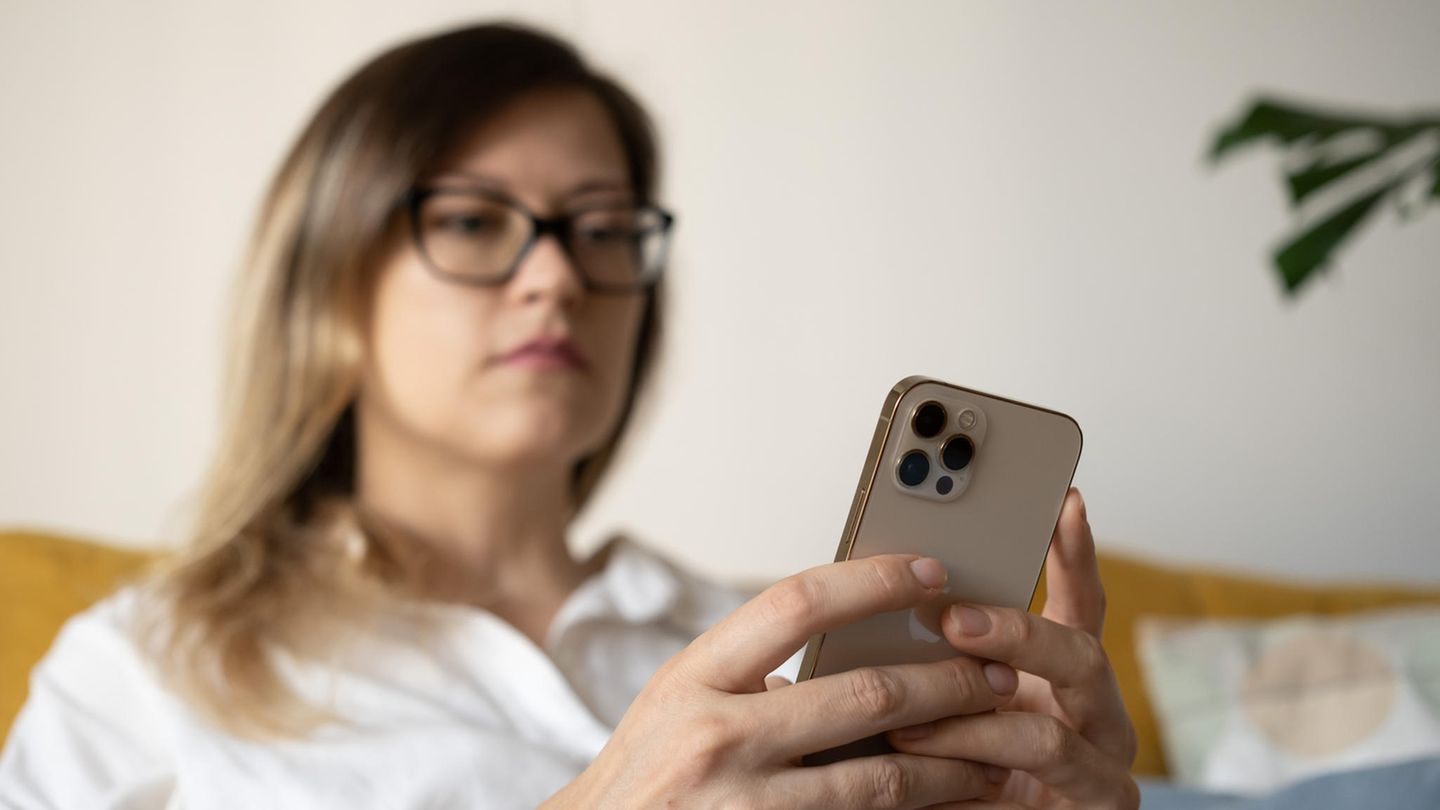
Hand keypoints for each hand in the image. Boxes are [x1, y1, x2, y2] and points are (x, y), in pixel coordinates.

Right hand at [545, 554, 1024, 808]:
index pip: (797, 602)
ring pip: (882, 779)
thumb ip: (751, 670)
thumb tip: (851, 641)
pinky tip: (953, 805)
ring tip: (997, 752)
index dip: (874, 580)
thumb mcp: (679, 701)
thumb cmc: (646, 772)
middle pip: (864, 693)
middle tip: (997, 671)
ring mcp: (744, 805)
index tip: (931, 571)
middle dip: (948, 682)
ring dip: (953, 762)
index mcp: (694, 676)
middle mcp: (717, 736)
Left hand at [885, 487, 1140, 807]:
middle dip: (1017, 632)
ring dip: (971, 713)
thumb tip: (878, 598)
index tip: (1064, 499)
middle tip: (952, 618)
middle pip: (1083, 654)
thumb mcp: (944, 705)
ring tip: (907, 712)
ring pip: (1052, 725)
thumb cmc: (954, 773)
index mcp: (1061, 679)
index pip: (1080, 602)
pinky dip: (972, 757)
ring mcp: (1100, 768)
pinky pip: (1036, 775)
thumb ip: (939, 658)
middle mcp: (1094, 716)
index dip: (1076, 553)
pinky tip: (919, 750)